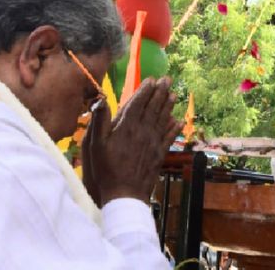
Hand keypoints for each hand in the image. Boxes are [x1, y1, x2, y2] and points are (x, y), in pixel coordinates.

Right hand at [84, 77, 182, 204]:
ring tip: (174, 94)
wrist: (125, 194)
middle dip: (160, 92)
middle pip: (153, 108)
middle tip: (168, 79)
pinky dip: (174, 128)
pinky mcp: (159, 154)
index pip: (138, 103)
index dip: (145, 90)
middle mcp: (143, 132)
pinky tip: (178, 121)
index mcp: (127, 127)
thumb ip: (99, 121)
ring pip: (163, 119)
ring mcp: (153, 143)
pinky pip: (168, 137)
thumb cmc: (106, 169)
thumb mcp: (96, 144)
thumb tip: (101, 99)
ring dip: (169, 106)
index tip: (152, 79)